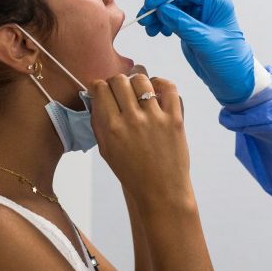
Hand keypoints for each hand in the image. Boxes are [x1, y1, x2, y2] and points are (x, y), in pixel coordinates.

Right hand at [89, 72, 191, 207]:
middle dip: (116, 82)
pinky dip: (160, 83)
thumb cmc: (132, 173)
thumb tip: (96, 99)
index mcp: (112, 129)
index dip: (99, 86)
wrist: (161, 191)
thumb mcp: (107, 151)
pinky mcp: (175, 119)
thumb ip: (99, 123)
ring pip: (141, 80)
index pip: (100, 89)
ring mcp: (155, 118)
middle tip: (120, 90)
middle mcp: (132, 120)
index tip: (102, 89)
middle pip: (119, 80)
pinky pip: (168, 87)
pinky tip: (156, 90)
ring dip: (136, 82)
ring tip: (138, 91)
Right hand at [139, 0, 254, 104]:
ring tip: (149, 29)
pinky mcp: (190, 28)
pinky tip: (157, 32)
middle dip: (159, 6)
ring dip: (158, 16)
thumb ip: (183, 24)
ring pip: (172, 8)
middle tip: (145, 19)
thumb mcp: (205, 42)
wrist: (234, 82)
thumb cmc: (229, 60)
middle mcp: (207, 6)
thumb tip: (162, 9)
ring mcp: (198, 17)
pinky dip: (161, 24)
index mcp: (216, 2)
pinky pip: (172, 20)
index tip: (151, 3)